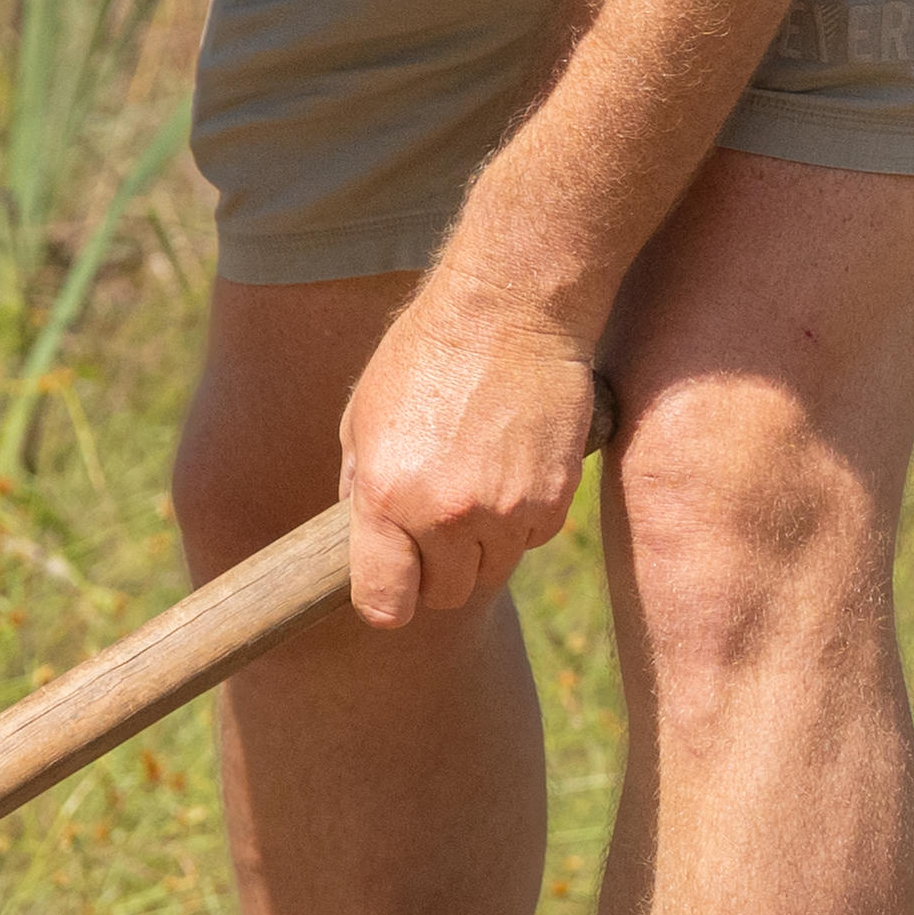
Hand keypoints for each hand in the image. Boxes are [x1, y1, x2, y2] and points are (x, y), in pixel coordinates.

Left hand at [338, 280, 607, 628]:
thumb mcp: (363, 416)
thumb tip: (361, 540)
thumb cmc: (426, 355)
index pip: (386, 603)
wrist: (509, 310)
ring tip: (473, 484)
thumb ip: (360, 486)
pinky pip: (532, 538)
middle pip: (447, 594)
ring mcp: (504, 511)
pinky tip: (510, 467)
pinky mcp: (553, 499)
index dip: (389, 601)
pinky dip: (520, 519)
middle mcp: (445, 515)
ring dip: (481, 546)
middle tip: (435, 530)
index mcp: (385, 497)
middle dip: (438, 572)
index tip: (394, 588)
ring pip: (494, 570)